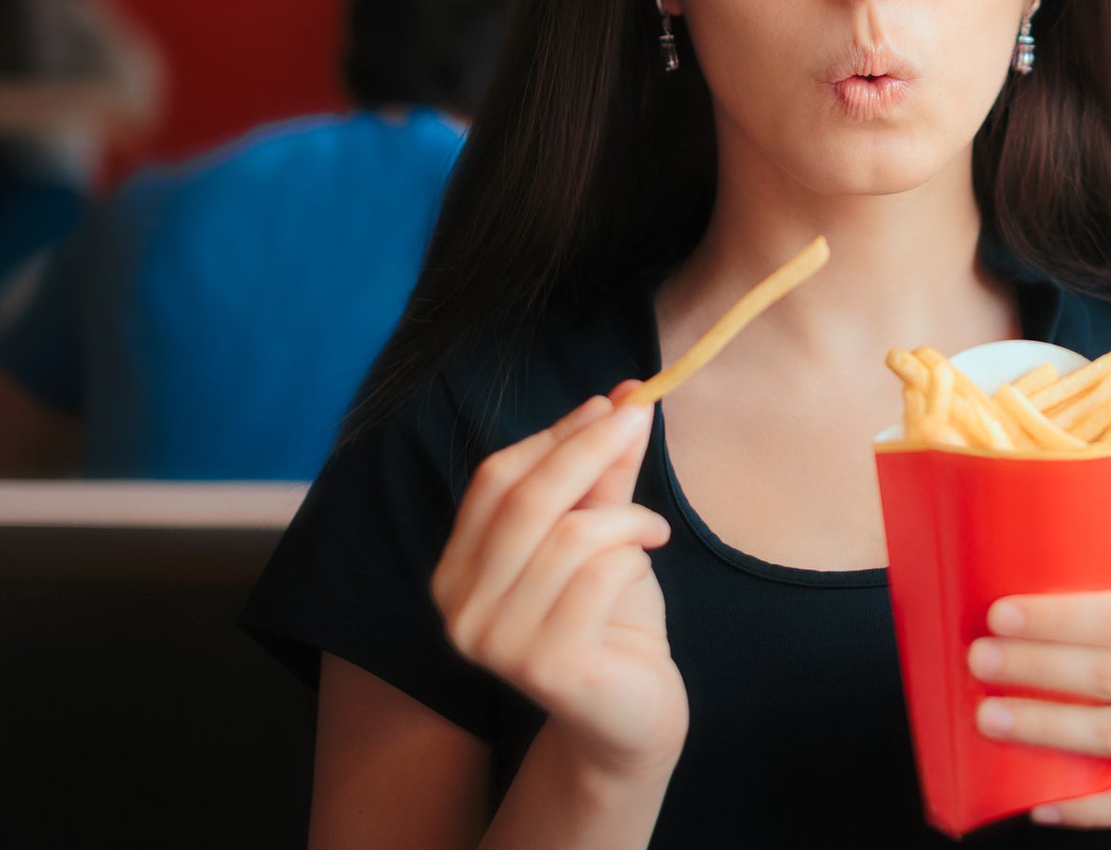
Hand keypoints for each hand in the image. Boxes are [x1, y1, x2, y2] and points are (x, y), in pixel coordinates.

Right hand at [431, 381, 687, 779]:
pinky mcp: (546, 666)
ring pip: (571, 535)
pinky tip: (644, 567)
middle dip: (590, 447)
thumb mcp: (603, 534)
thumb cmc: (611, 619)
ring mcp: (496, 642)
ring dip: (628, 518)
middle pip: (526, 499)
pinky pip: (600, 575)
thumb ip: (605, 474)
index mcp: (458, 569)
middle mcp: (460, 607)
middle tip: (641, 417)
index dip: (554, 434)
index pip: (494, 479)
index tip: (610, 402)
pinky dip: (635, 557)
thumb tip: (629, 397)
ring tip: (652, 531)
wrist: (632, 714)